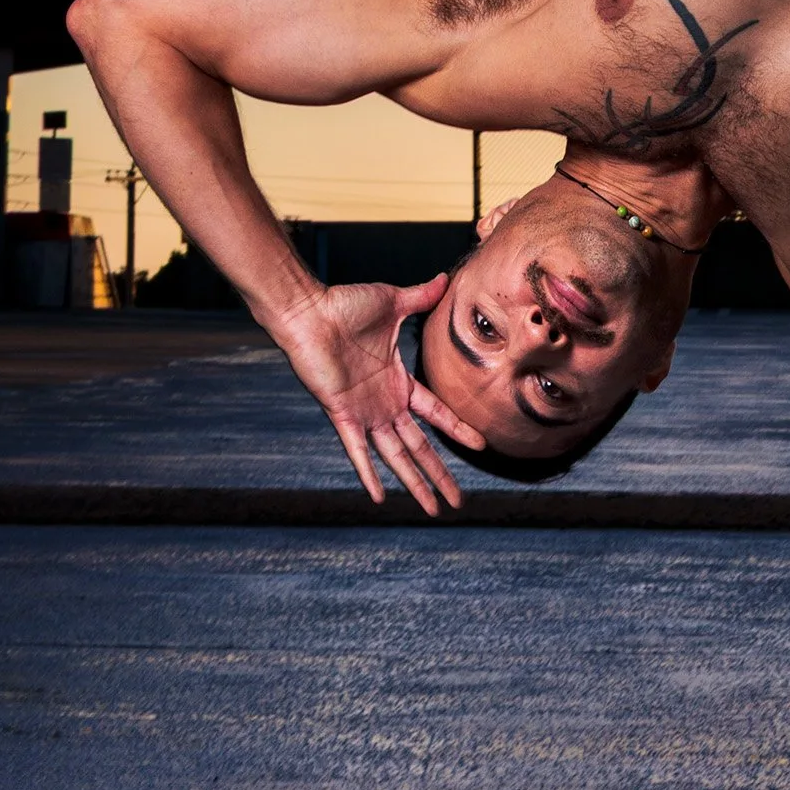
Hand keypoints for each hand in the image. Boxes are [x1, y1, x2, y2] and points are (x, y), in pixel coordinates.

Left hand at [272, 273, 485, 513]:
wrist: (309, 311)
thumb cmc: (345, 304)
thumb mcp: (393, 302)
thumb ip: (421, 297)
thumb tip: (446, 279)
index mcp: (397, 382)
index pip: (435, 413)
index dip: (457, 430)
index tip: (480, 446)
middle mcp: (383, 404)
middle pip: (418, 447)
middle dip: (438, 475)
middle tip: (457, 502)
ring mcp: (364, 412)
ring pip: (396, 456)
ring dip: (414, 483)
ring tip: (432, 510)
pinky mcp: (342, 414)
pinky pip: (357, 450)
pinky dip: (368, 473)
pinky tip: (378, 498)